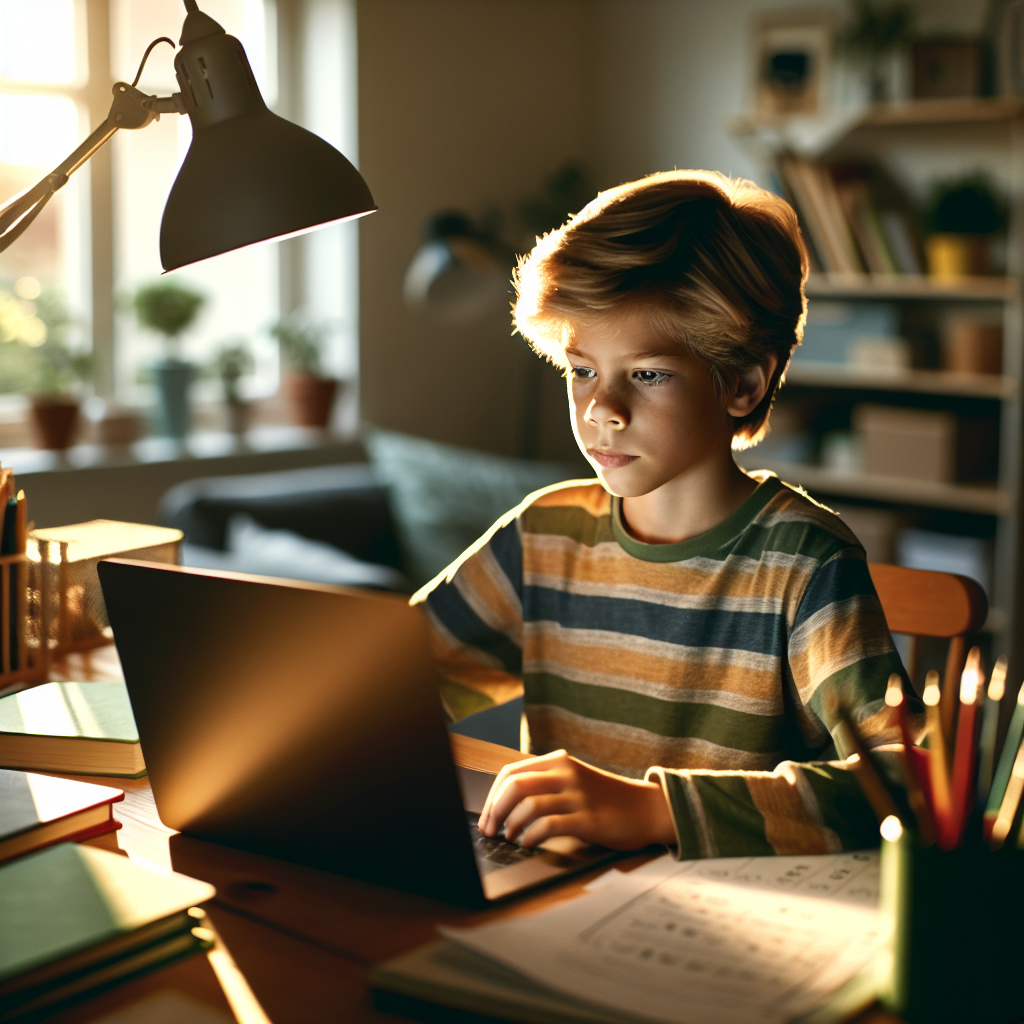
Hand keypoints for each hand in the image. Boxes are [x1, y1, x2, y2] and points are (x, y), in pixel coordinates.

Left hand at [477, 749, 675, 850]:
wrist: (647, 808)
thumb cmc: (606, 799)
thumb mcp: (574, 780)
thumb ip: (546, 783)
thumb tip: (504, 804)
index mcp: (558, 761)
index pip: (510, 773)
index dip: (491, 796)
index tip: (485, 816)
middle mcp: (566, 773)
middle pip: (514, 786)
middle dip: (494, 811)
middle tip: (489, 830)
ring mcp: (577, 795)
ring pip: (528, 805)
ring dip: (510, 825)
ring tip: (509, 838)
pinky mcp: (587, 819)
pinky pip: (548, 825)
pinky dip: (531, 836)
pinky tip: (528, 844)